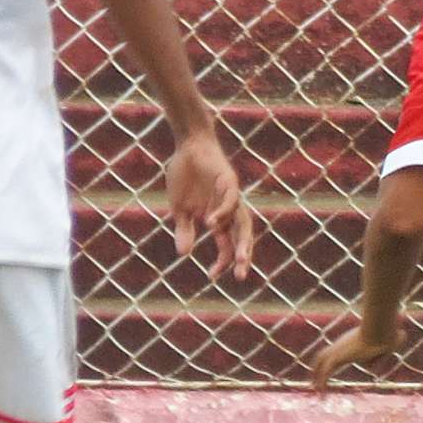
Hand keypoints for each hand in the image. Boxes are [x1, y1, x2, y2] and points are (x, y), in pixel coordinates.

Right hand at [167, 130, 255, 281]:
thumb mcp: (180, 208)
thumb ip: (184, 229)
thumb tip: (183, 254)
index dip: (222, 261)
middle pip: (240, 236)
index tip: (213, 276)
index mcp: (218, 218)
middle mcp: (228, 210)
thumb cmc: (185, 175)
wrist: (188, 146)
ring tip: (239, 258)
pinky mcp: (229, 181)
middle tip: (241, 276)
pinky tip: (212, 224)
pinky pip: (231, 200)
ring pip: (242, 221)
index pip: (225, 244)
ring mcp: (230, 195)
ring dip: (242, 240)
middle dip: (242, 256)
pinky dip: (223, 212)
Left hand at [311, 316, 407, 391]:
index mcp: (350, 341)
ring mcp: (338, 350)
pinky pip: (326, 371)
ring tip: (317, 391)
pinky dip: (322, 381)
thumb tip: (402, 334)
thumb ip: (395, 338)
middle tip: (315, 380)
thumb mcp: (394, 336)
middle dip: (317, 367)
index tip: (328, 369)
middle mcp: (341, 345)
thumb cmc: (389, 332)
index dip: (331, 359)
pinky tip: (321, 391)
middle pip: (322, 356)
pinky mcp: (339, 357)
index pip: (335, 351)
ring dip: (317, 377)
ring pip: (321, 363)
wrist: (380, 330)